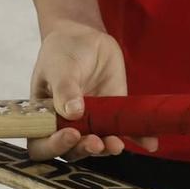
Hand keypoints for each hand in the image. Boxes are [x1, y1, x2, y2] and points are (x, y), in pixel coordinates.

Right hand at [26, 21, 151, 161]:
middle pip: (71, 150)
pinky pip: (124, 131)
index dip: (54, 146)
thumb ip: (64, 89)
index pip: (41, 144)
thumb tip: (73, 112)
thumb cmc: (62, 52)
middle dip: (83, 150)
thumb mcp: (59, 67)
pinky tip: (149, 143)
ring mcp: (91, 122)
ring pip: (97, 145)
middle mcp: (66, 125)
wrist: (84, 38)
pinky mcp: (112, 116)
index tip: (70, 134)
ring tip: (115, 143)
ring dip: (106, 148)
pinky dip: (138, 138)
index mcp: (44, 118)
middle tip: (95, 142)